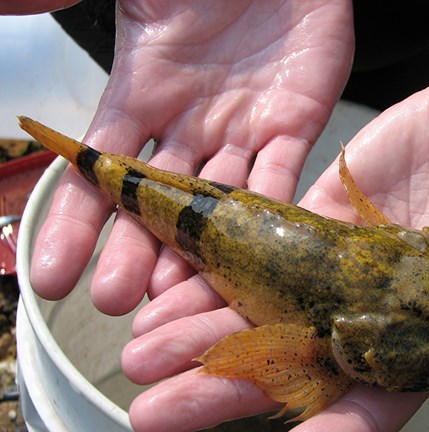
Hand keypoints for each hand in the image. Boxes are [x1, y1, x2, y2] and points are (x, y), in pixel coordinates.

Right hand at [27, 0, 353, 313]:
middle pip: (159, 205)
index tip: (51, 277)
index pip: (100, 173)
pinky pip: (281, 176)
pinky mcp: (296, 123)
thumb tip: (3, 14)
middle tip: (119, 301)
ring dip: (200, 254)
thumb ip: (58, 2)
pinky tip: (253, 258)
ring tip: (177, 299)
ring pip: (219, 206)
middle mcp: (191, 125)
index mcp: (142, 96)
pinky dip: (268, 215)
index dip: (76, 224)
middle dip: (137, 253)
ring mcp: (243, 129)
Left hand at [121, 67, 428, 431]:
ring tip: (139, 354)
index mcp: (428, 344)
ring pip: (263, 307)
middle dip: (222, 391)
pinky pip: (264, 242)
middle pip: (289, 365)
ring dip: (202, 331)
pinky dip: (220, 263)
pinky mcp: (326, 214)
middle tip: (152, 412)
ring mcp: (345, 264)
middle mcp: (376, 313)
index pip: (362, 413)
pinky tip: (172, 282)